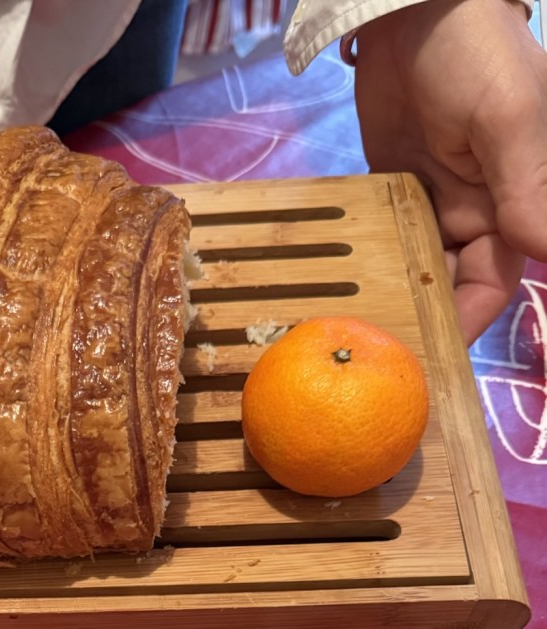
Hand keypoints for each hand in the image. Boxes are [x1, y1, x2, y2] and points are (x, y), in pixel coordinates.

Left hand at [354, 0, 546, 343]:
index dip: (468, 322)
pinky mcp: (392, 188)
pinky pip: (382, 235)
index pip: (494, 282)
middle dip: (420, 319)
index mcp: (515, 204)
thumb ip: (525, 187)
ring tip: (348, 334)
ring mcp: (429, 202)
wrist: (415, 11)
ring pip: (413, 266)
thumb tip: (542, 251)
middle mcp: (475, 212)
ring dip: (389, 295)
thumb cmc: (475, 54)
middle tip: (373, 356)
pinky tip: (336, 289)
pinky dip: (365, 261)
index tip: (432, 360)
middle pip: (449, 284)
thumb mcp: (506, 118)